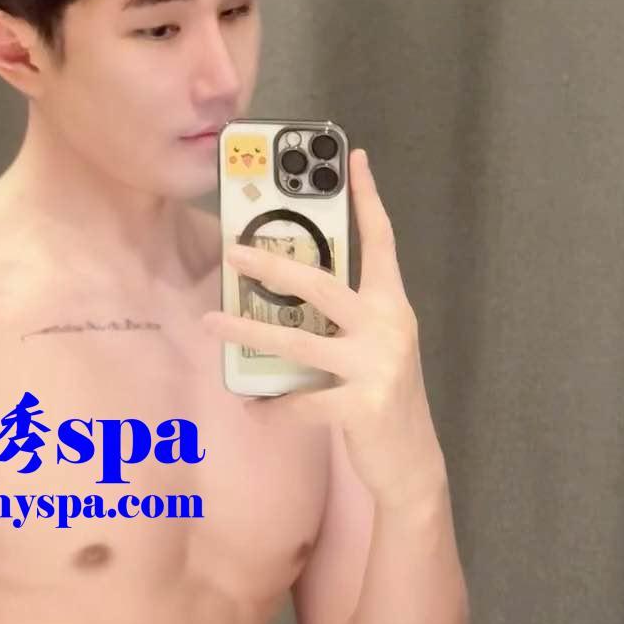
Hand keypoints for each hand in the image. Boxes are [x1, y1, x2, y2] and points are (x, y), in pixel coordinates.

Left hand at [201, 148, 445, 506]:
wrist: (412, 464)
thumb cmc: (385, 401)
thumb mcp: (376, 351)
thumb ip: (347, 320)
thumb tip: (291, 293)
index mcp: (393, 307)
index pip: (382, 243)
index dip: (368, 199)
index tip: (353, 159)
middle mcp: (389, 328)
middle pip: (322, 284)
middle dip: (273, 265)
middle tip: (233, 251)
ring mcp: (377, 367)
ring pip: (298, 342)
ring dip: (248, 332)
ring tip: (212, 323)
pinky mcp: (362, 406)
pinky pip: (300, 402)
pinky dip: (271, 407)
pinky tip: (252, 407)